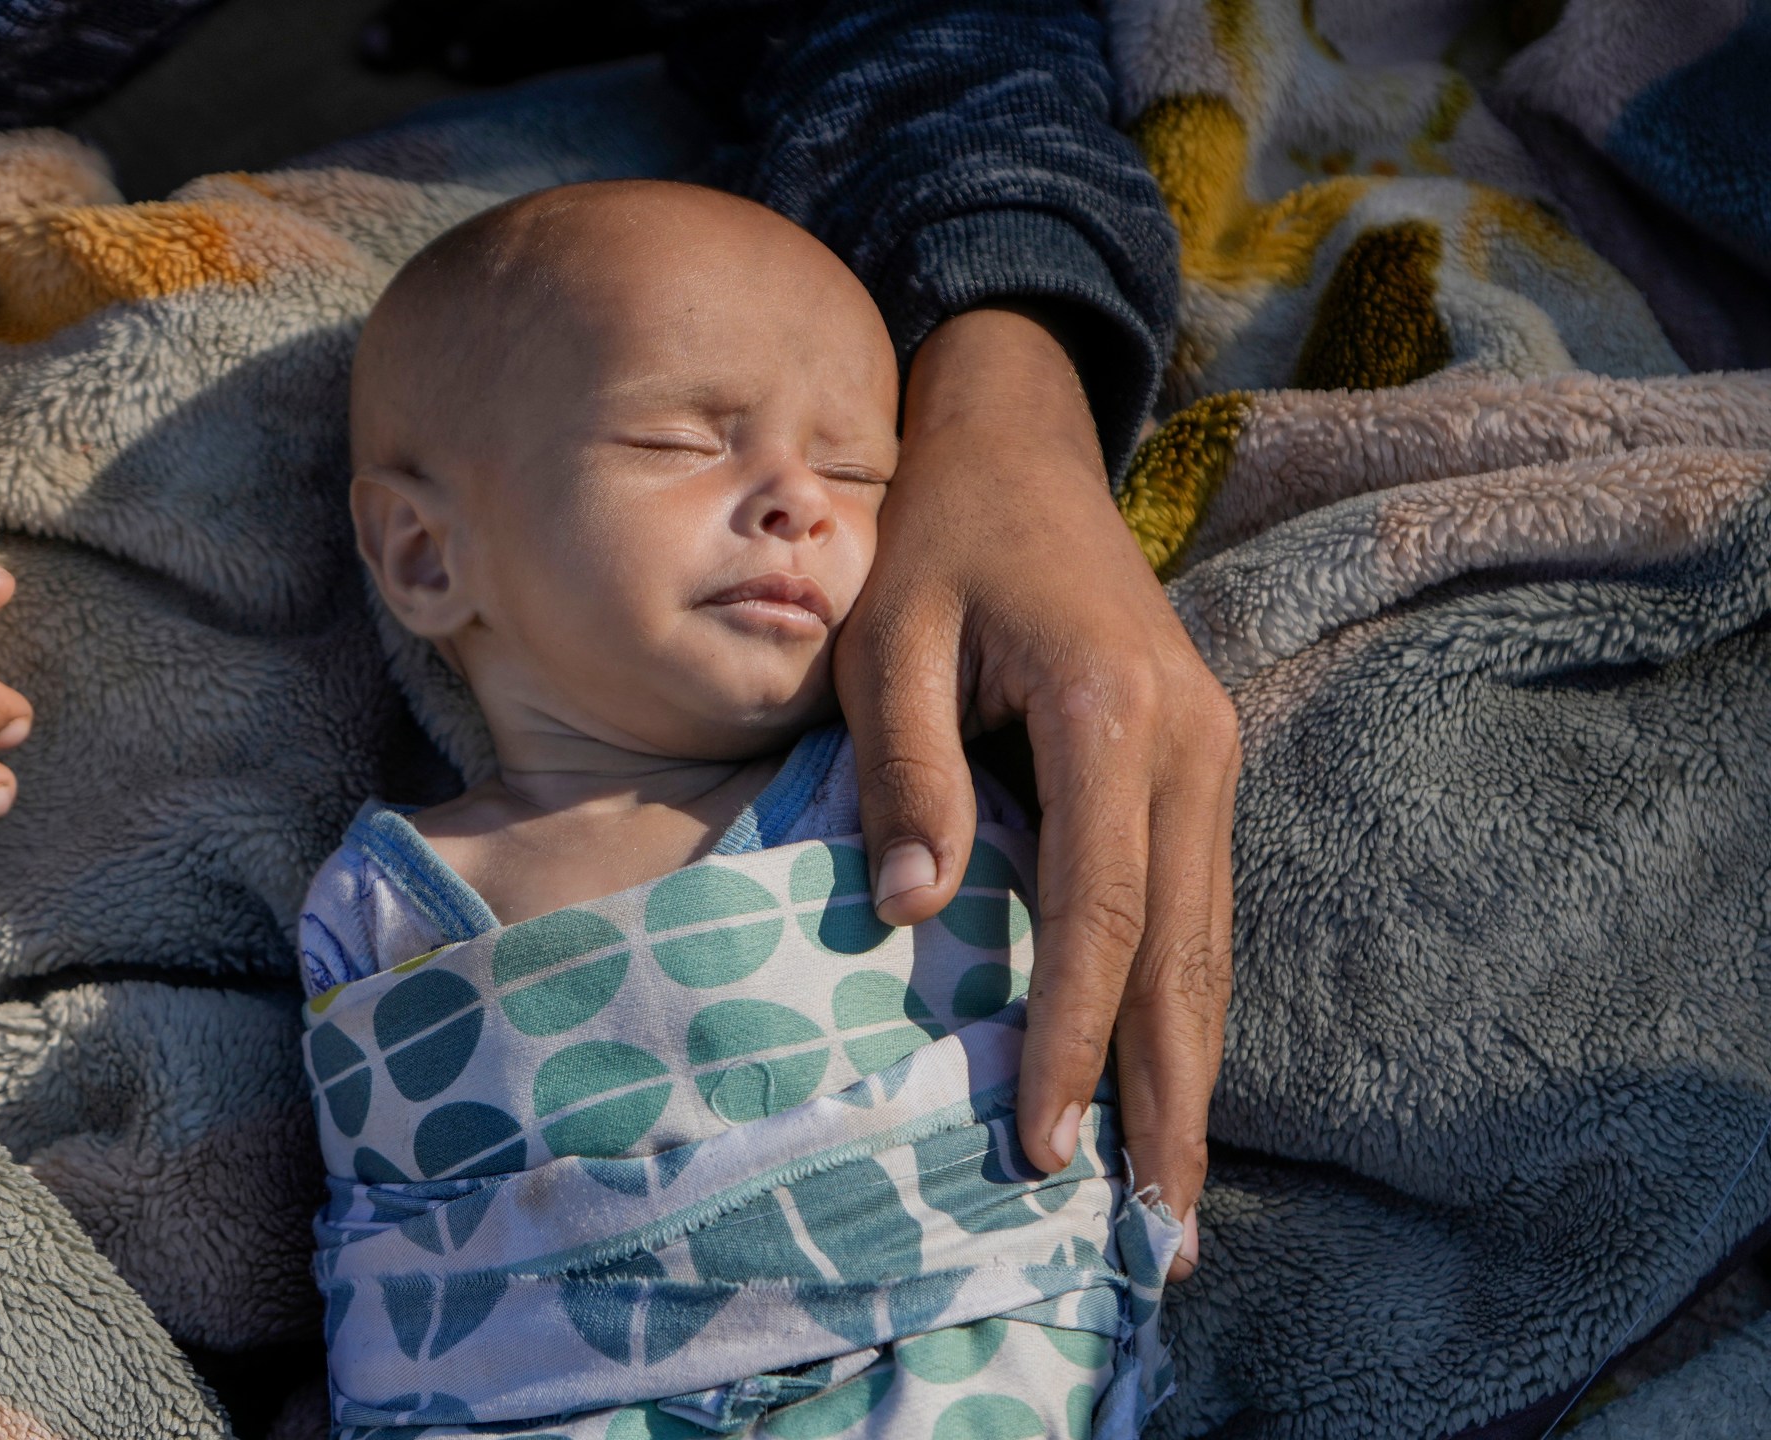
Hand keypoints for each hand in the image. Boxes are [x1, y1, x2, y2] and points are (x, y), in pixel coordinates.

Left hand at [837, 307, 1235, 1278]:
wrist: (1019, 442)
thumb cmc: (933, 537)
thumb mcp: (886, 635)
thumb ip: (901, 768)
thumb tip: (915, 918)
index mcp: (1109, 710)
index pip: (1101, 910)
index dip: (1074, 1033)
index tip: (1046, 1142)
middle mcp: (1186, 742)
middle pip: (1185, 953)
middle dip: (1167, 1097)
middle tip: (1156, 1237)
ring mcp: (1208, 752)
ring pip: (1210, 943)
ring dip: (1191, 1071)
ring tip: (1174, 1198)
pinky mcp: (1197, 761)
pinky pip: (1201, 906)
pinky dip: (1186, 1003)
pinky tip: (1170, 1077)